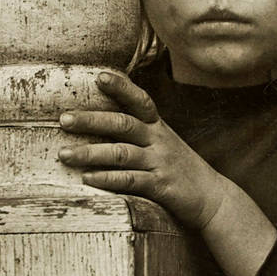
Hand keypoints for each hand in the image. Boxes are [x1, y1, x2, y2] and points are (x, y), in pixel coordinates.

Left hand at [57, 71, 231, 230]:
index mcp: (158, 127)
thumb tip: (100, 119)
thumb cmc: (178, 169)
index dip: (121, 87)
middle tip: (64, 119)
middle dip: (92, 120)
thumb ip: (139, 131)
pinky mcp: (161, 186)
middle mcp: (159, 140)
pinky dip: (107, 179)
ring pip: (121, 153)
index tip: (99, 77)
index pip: (140, 100)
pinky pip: (130, 180)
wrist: (213, 198)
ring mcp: (160, 162)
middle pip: (123, 124)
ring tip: (64, 155)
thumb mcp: (163, 143)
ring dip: (91, 153)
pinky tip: (88, 179)